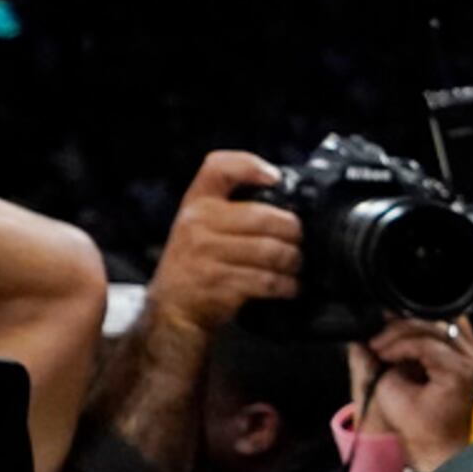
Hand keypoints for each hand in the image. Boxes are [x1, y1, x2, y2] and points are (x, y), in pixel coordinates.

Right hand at [147, 151, 302, 338]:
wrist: (174, 305)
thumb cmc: (198, 260)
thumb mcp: (202, 224)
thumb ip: (233, 207)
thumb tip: (283, 198)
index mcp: (197, 201)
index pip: (219, 168)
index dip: (251, 166)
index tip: (276, 179)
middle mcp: (198, 222)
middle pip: (263, 217)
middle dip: (292, 230)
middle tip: (298, 239)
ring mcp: (207, 253)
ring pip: (270, 251)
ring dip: (293, 260)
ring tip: (295, 264)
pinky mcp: (220, 283)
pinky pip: (267, 280)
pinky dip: (286, 285)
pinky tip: (289, 286)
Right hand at [351, 317, 472, 471]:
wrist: (440, 446)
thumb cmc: (420, 428)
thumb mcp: (389, 394)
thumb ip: (377, 364)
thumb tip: (363, 340)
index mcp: (459, 371)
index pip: (425, 342)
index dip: (395, 343)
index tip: (376, 350)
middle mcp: (472, 360)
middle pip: (434, 325)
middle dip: (400, 330)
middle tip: (378, 341)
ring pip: (441, 320)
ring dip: (412, 327)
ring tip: (388, 338)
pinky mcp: (469, 354)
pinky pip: (447, 328)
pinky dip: (425, 329)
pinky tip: (404, 337)